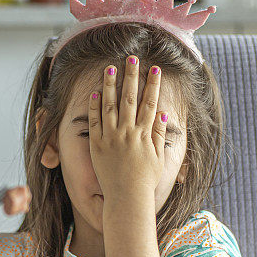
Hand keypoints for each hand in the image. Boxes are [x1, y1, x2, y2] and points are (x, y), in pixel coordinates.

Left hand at [88, 56, 168, 199]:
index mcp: (144, 135)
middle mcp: (128, 133)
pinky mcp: (97, 146)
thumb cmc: (145, 181)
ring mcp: (111, 138)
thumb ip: (160, 135)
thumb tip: (161, 114)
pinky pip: (95, 122)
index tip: (155, 69)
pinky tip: (95, 92)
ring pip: (110, 105)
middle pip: (130, 98)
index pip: (150, 103)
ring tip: (110, 67)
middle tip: (132, 58)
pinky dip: (95, 107)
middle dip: (132, 76)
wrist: (127, 198)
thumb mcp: (158, 158)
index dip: (153, 85)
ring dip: (110, 84)